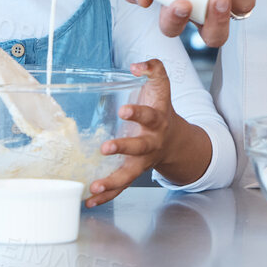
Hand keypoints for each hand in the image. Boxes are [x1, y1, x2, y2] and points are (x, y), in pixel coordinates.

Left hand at [87, 59, 184, 207]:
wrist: (176, 141)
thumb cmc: (162, 109)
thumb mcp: (161, 86)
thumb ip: (153, 68)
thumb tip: (135, 65)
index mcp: (157, 121)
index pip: (149, 115)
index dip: (138, 112)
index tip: (124, 110)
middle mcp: (151, 143)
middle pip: (139, 148)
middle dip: (123, 148)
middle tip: (106, 147)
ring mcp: (142, 162)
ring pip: (129, 175)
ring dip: (112, 182)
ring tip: (95, 186)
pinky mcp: (133, 173)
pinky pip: (120, 187)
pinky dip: (106, 196)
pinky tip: (89, 201)